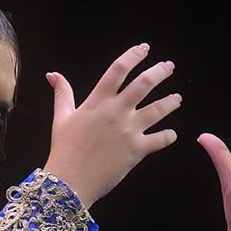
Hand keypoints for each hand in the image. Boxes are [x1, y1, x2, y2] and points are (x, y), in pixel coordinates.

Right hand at [43, 43, 181, 208]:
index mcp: (98, 101)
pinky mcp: (137, 150)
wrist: (70, 181)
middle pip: (144, 83)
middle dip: (160, 72)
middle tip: (169, 67)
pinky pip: (161, 139)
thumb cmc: (64, 149)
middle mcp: (116, 112)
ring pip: (158, 109)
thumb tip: (53, 74)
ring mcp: (129, 130)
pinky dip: (169, 135)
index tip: (144, 49)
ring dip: (171, 101)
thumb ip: (63, 93)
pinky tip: (172, 133)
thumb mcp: (61, 118)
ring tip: (177, 98)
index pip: (119, 69)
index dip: (134, 55)